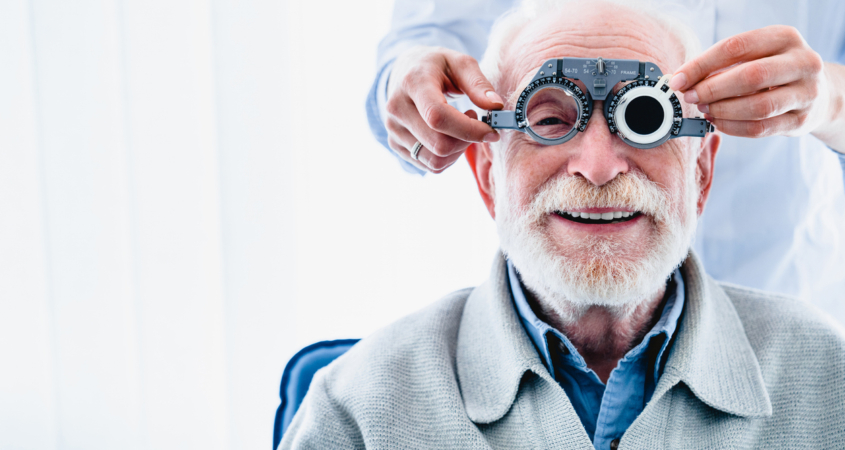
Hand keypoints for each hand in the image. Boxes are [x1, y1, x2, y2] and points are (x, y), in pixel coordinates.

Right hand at [385, 46, 502, 172]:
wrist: (404, 72)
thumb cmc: (437, 67)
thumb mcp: (460, 63)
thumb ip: (478, 84)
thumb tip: (496, 106)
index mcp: (412, 82)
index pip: (438, 117)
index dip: (468, 130)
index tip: (490, 130)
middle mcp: (397, 108)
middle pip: (439, 145)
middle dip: (467, 141)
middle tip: (476, 123)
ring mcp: (393, 129)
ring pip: (435, 161)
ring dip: (458, 151)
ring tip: (461, 128)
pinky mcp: (395, 144)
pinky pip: (429, 166)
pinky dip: (448, 157)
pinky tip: (449, 136)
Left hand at [669, 25, 835, 140]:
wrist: (817, 93)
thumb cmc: (774, 72)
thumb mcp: (755, 56)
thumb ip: (722, 65)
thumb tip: (682, 80)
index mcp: (785, 38)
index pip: (735, 47)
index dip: (701, 65)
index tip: (678, 80)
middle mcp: (802, 62)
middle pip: (750, 76)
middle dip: (712, 89)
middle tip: (691, 97)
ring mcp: (806, 93)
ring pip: (757, 106)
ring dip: (722, 110)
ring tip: (704, 109)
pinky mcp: (801, 120)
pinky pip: (760, 128)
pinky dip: (732, 127)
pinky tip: (718, 122)